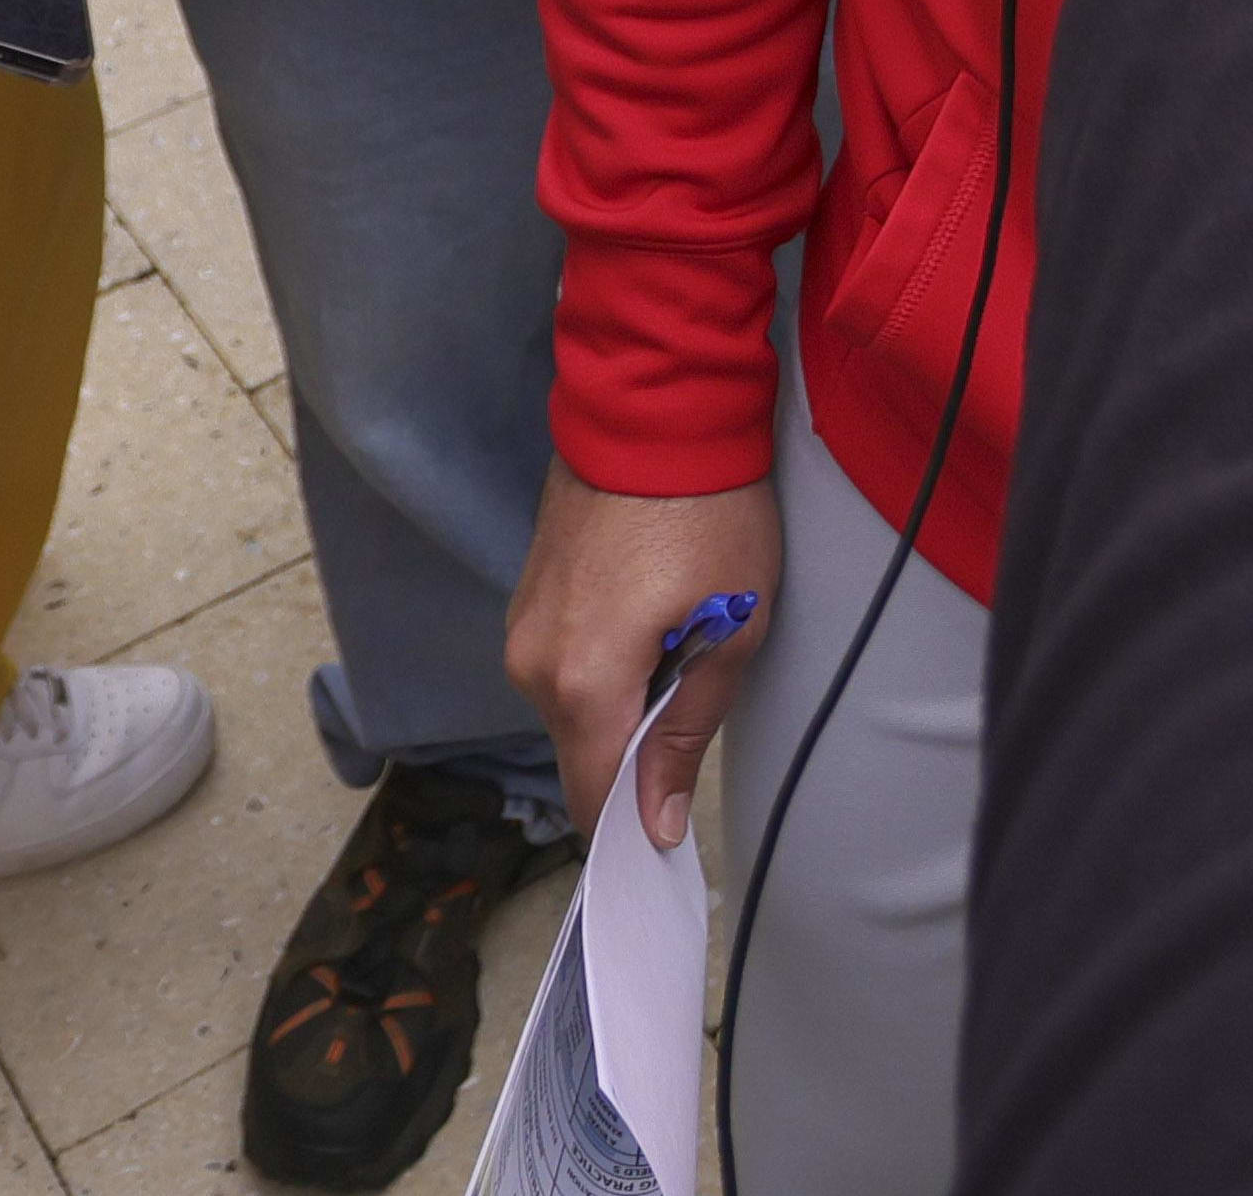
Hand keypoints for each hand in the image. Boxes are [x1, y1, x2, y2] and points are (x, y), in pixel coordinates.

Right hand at [509, 464, 782, 849]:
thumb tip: (654, 826)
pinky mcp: (527, 595)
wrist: (658, 406)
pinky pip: (564, 661)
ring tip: (685, 648)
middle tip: (701, 714)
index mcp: (582, 683)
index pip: (594, 795)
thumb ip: (685, 733)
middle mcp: (531, 664)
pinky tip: (652, 623)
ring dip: (622, 701)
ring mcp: (522, 626)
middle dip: (634, 755)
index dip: (630, 827)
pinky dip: (604, 663)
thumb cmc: (711, 515)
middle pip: (583, 751)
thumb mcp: (731, 629)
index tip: (666, 847)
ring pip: (573, 706)